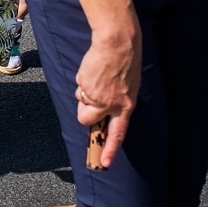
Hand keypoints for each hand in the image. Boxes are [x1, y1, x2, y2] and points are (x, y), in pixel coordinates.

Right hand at [74, 23, 140, 169]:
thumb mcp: (128, 86)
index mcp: (126, 106)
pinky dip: (82, 81)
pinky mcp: (85, 85)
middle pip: (87, 119)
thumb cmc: (126, 61)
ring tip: (95, 78)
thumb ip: (117, 101)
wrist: (117, 43)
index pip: (118, 133)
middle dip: (84, 112)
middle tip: (90, 98)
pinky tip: (92, 71)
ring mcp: (96, 95)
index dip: (110, 149)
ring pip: (80, 102)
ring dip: (84, 94)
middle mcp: (111, 104)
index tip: (104, 164)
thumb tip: (101, 108)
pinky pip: (78, 88)